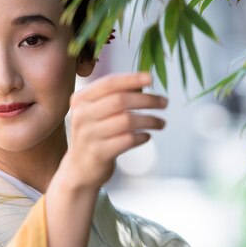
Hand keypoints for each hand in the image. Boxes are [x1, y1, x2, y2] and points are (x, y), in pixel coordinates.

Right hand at [61, 72, 166, 190]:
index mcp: (81, 99)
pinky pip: (128, 140)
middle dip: (147, 100)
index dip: (131, 79)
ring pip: (127, 121)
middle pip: (120, 100)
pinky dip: (142, 137)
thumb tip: (144, 82)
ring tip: (161, 123)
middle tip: (164, 102)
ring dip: (150, 120)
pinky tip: (146, 136)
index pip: (109, 83)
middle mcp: (81, 115)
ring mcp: (88, 135)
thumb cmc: (95, 134)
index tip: (151, 78)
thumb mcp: (97, 111)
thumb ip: (115, 95)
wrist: (80, 168)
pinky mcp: (98, 153)